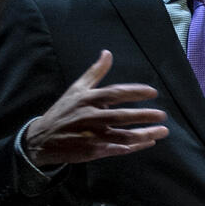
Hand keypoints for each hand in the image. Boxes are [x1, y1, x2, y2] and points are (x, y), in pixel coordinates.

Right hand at [23, 49, 167, 167]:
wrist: (41, 139)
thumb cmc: (63, 111)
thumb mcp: (76, 89)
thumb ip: (95, 72)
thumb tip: (107, 53)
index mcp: (87, 99)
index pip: (115, 93)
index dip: (135, 92)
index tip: (153, 92)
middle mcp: (90, 117)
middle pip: (121, 116)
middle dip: (144, 115)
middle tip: (162, 115)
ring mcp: (91, 136)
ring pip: (122, 136)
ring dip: (144, 134)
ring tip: (162, 131)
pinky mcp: (92, 151)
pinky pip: (118, 149)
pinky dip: (134, 147)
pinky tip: (148, 142)